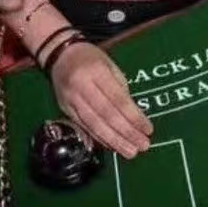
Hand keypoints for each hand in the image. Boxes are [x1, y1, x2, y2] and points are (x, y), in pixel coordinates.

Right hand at [50, 42, 152, 159]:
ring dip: (114, 141)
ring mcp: (70, 100)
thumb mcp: (110, 65)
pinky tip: (112, 146)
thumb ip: (121, 88)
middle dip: (126, 133)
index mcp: (96, 71)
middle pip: (106, 114)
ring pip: (94, 124)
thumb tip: (134, 115)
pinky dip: (99, 138)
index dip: (133, 116)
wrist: (59, 54)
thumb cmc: (90, 58)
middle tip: (143, 146)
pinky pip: (84, 127)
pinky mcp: (64, 110)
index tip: (148, 129)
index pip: (118, 99)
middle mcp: (81, 87)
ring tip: (130, 151)